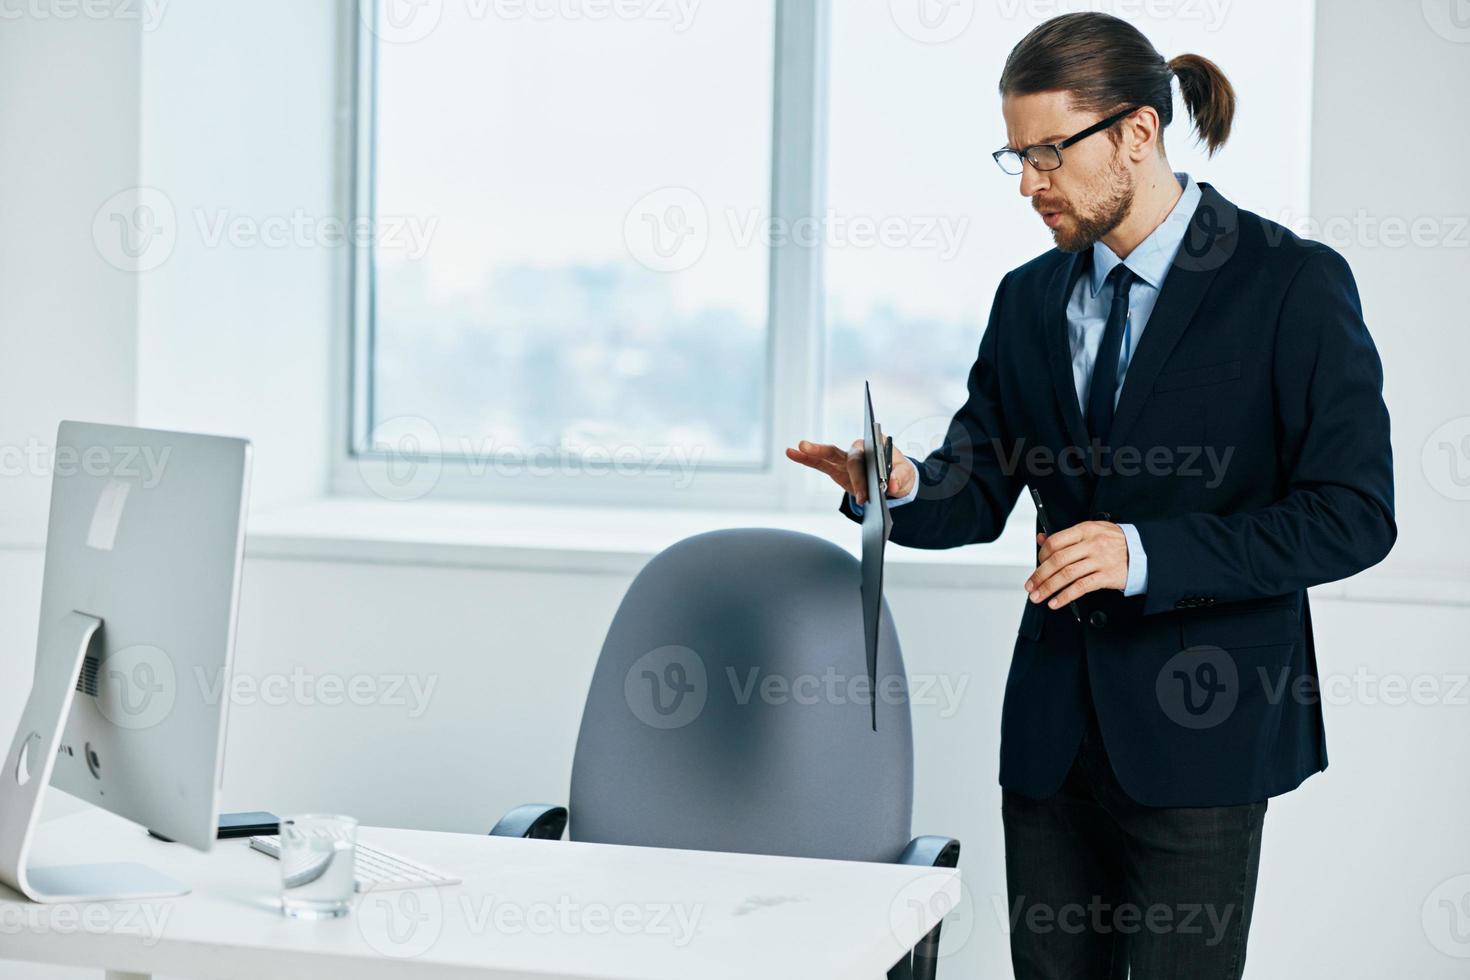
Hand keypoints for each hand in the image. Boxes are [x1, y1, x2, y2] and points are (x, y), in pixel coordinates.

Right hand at [785, 439, 916, 504]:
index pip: (864, 461)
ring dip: (813, 452)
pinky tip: (791, 453)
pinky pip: (820, 463)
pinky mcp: (837, 469)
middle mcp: (859, 449)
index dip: (861, 478)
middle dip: (842, 474)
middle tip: (843, 489)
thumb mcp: (905, 476)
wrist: (893, 478)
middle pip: (846, 457)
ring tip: (797, 448)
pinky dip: (806, 459)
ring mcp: (846, 459)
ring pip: (828, 455)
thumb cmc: (899, 473)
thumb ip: (899, 478)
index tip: (865, 496)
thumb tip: (890, 485)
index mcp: (875, 446)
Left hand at [1024, 521, 1129, 608]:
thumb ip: (1066, 536)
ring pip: (1067, 575)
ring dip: (1048, 588)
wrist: (1142, 552)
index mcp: (1085, 530)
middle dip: (1040, 576)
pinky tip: (1056, 602)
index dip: (1041, 555)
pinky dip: (1065, 597)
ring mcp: (1100, 560)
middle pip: (1058, 560)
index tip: (1036, 566)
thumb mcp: (1091, 531)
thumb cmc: (1113, 542)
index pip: (1055, 541)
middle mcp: (1092, 544)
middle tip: (1030, 586)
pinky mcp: (1107, 576)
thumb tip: (1041, 538)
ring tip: (1037, 597)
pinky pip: (1081, 587)